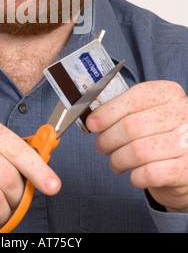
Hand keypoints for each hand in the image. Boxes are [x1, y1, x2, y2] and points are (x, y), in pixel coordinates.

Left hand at [86, 81, 187, 211]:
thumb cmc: (162, 133)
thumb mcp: (150, 111)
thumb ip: (126, 110)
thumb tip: (94, 120)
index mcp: (169, 93)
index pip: (134, 98)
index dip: (108, 112)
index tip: (92, 123)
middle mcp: (182, 114)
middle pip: (131, 126)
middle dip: (108, 139)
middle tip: (101, 146)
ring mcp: (187, 142)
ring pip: (138, 151)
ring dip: (118, 160)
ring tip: (115, 162)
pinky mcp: (186, 169)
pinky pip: (149, 173)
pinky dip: (135, 177)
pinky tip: (134, 175)